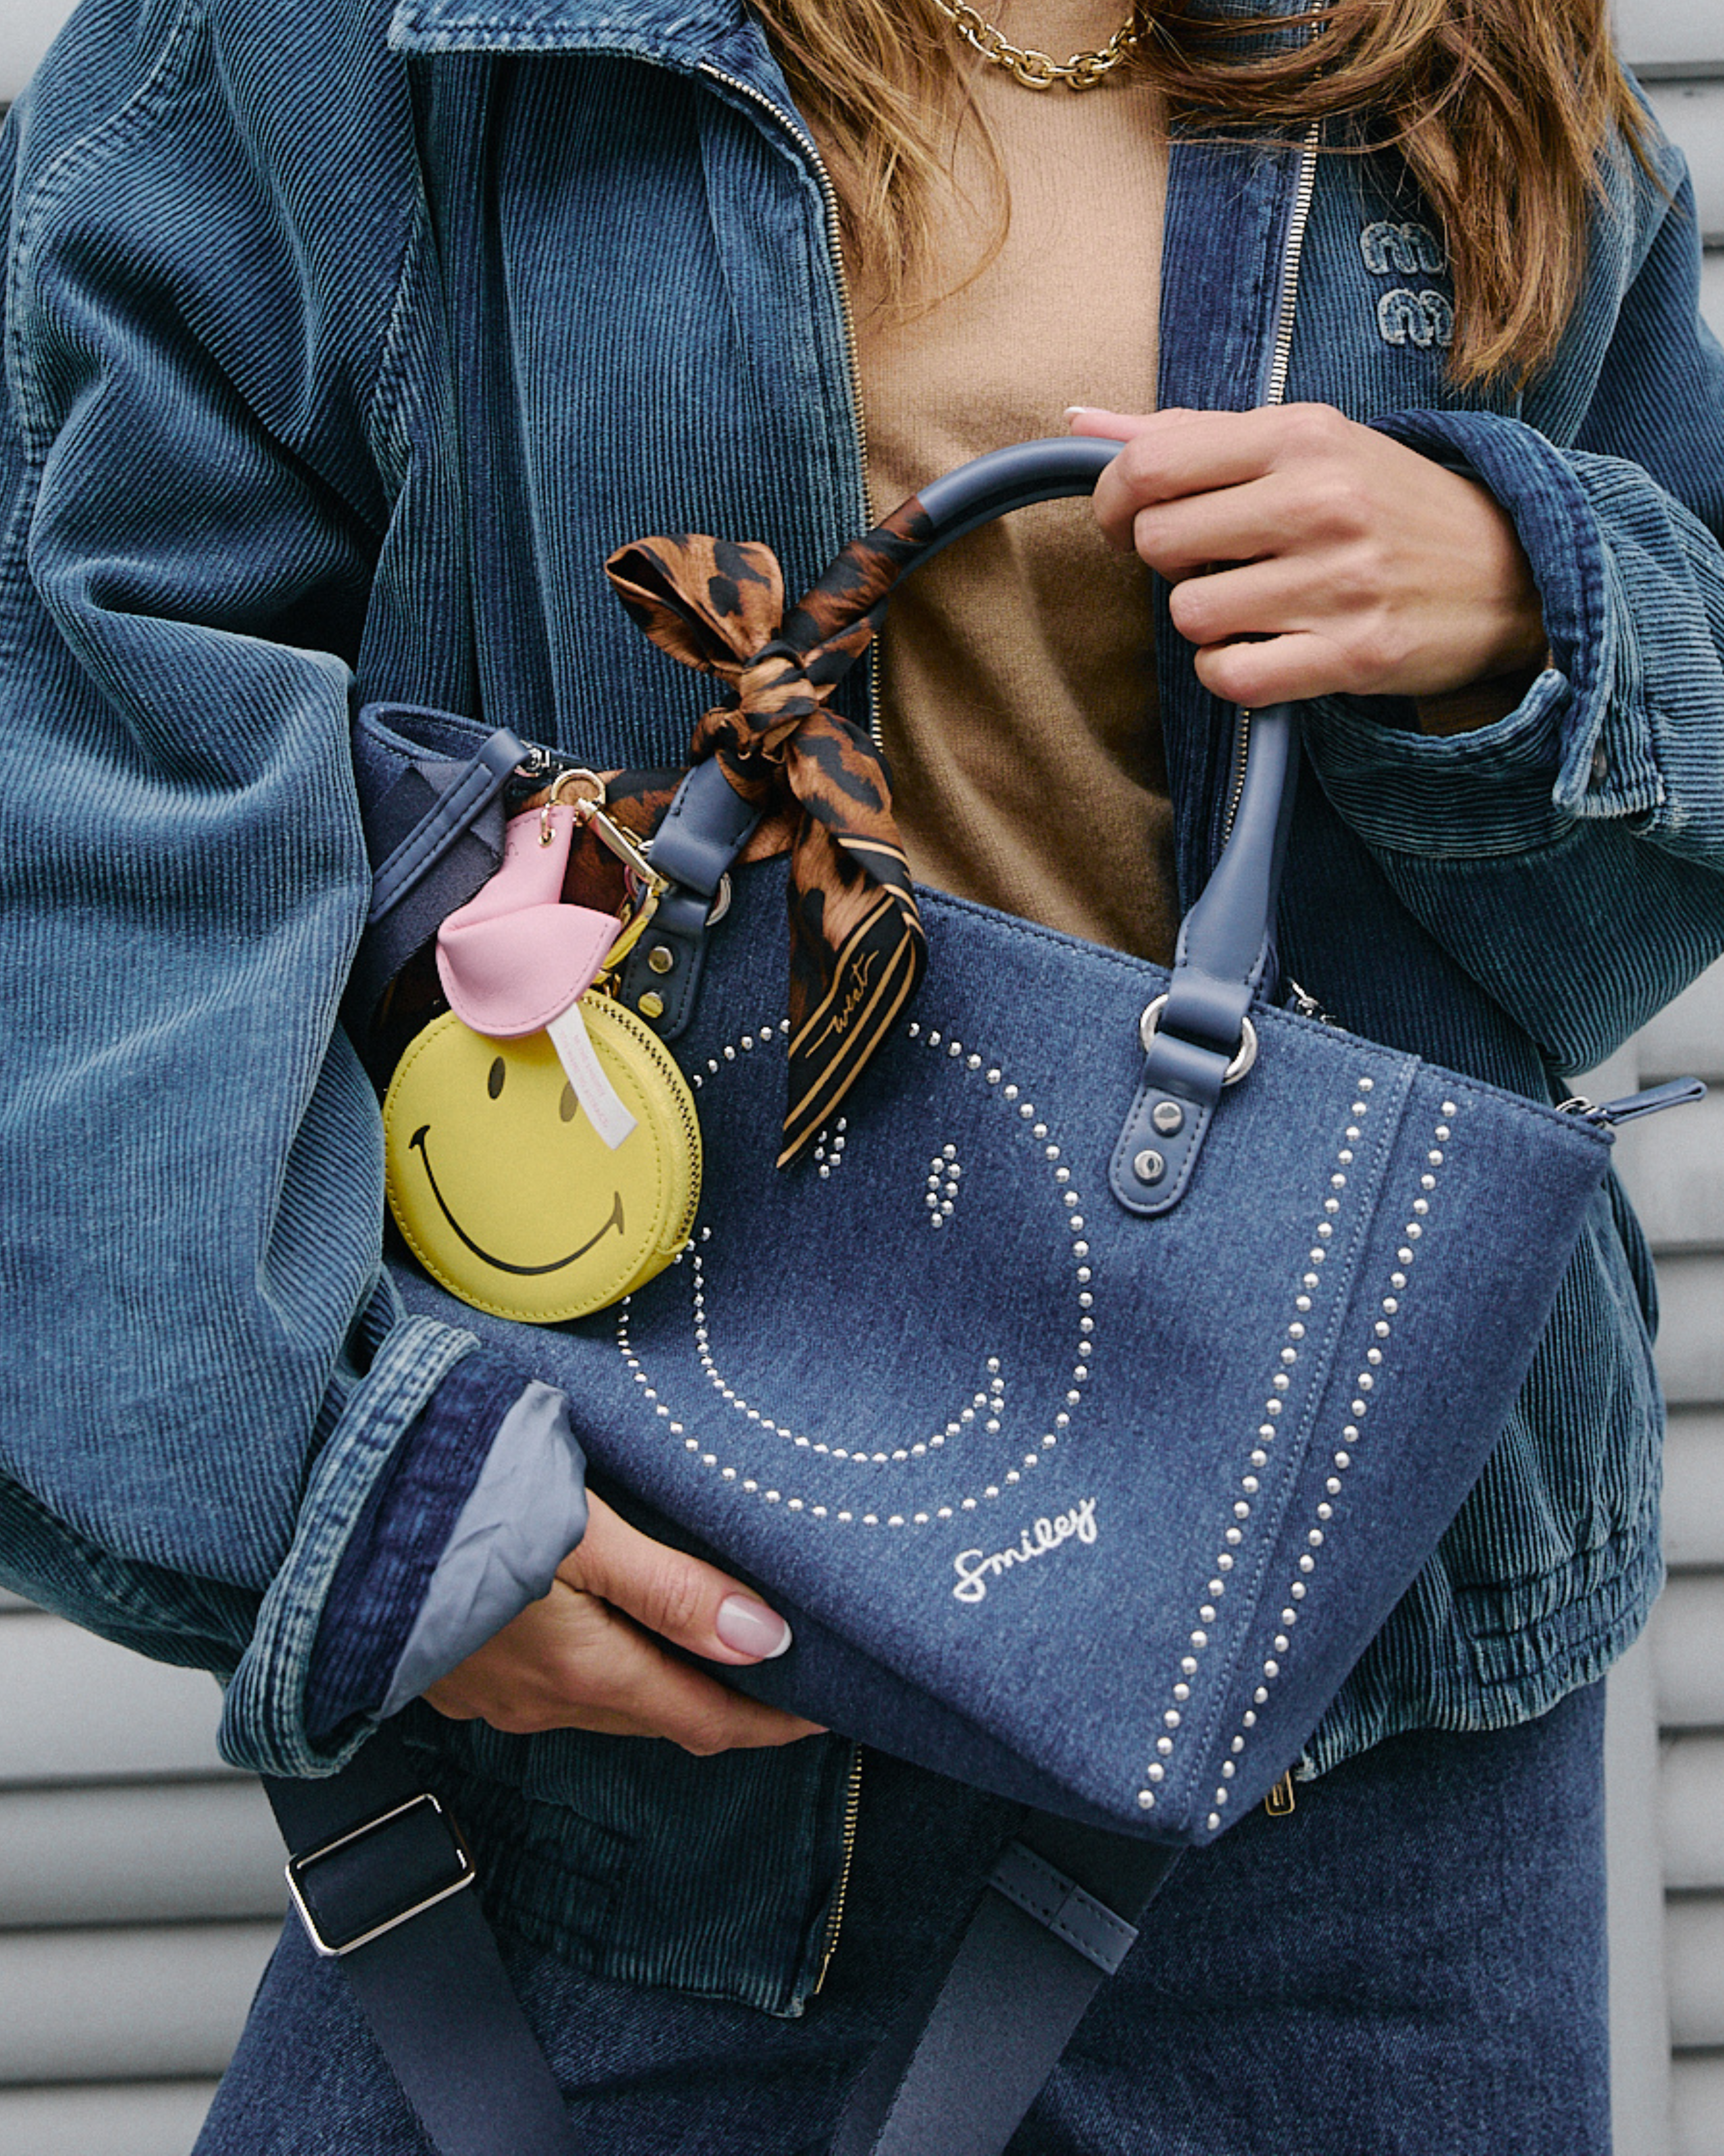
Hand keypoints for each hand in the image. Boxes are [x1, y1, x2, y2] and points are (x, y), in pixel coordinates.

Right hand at [423, 1494, 823, 1752]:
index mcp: (586, 1672)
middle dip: (725, 1705)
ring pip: (605, 1705)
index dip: (773, 1721)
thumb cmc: (460, 1511)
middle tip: (784, 1678)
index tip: (829, 1710)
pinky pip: (551, 1690)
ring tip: (707, 1650)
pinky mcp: (457, 1672)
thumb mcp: (585, 1537)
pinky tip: (606, 1633)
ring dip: (661, 1686)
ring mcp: (494, 1694)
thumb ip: (676, 1590)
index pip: (706, 1720)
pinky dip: (601, 1671)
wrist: (336, 1515)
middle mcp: (542, 1700)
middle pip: (660, 1716)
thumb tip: (767, 1639)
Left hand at [1069, 404, 1547, 707]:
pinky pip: (1230, 675)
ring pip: (1190, 615)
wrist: (1511, 570)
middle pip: (1159, 543)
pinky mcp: (1352, 653)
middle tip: (1217, 562)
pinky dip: (1230, 672)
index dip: (1114, 503)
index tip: (1130, 521)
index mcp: (1302, 434)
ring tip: (1255, 604)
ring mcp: (1339, 580)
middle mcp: (1320, 501)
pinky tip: (1265, 649)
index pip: (1149, 465)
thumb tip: (1080, 423)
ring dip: (1206, 620)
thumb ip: (1191, 434)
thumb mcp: (1304, 443)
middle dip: (1170, 562)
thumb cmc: (1387, 504)